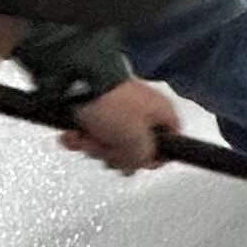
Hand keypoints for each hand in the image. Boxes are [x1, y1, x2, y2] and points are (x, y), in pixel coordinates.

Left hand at [60, 79, 178, 174]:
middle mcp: (143, 113)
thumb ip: (144, 158)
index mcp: (162, 113)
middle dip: (115, 155)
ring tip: (87, 138)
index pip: (171, 142)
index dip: (155, 158)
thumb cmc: (113, 106)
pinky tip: (74, 135)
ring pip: (110, 145)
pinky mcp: (96, 112)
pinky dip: (80, 139)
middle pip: (136, 149)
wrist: (78, 83)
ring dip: (94, 148)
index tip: (138, 163)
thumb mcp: (136, 140)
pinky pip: (91, 136)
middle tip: (108, 148)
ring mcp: (118, 113)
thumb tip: (140, 163)